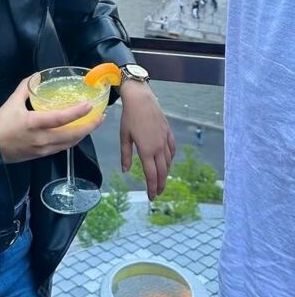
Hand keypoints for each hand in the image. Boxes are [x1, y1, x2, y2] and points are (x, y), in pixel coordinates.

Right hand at [0, 75, 105, 163]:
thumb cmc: (1, 124)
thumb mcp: (11, 102)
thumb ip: (26, 87)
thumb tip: (38, 75)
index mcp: (34, 123)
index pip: (60, 119)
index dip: (77, 113)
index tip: (90, 105)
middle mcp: (43, 138)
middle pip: (72, 135)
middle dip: (89, 126)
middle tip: (101, 116)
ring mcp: (44, 149)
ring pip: (70, 143)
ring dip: (84, 134)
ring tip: (94, 123)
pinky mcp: (43, 155)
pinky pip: (63, 147)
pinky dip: (74, 139)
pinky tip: (78, 132)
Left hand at [119, 81, 176, 199]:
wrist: (141, 99)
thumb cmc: (129, 116)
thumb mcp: (124, 136)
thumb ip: (125, 155)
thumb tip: (125, 171)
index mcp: (146, 150)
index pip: (151, 175)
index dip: (152, 188)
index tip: (151, 197)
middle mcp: (158, 147)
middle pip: (162, 172)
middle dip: (160, 185)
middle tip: (157, 193)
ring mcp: (165, 139)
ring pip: (168, 162)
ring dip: (165, 173)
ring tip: (161, 180)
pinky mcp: (168, 132)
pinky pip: (172, 149)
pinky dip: (170, 158)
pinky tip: (168, 161)